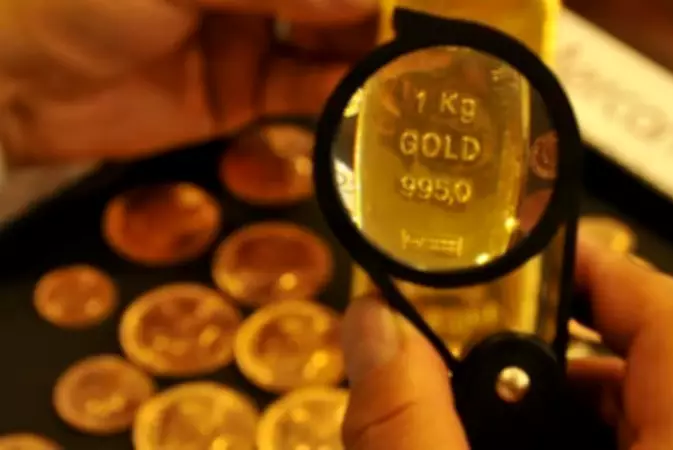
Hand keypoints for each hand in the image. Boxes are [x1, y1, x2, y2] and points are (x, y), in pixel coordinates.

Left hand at [0, 0, 376, 165]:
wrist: (12, 84)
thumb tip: (365, 2)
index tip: (409, 4)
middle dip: (370, 15)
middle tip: (417, 41)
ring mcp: (248, 35)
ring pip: (326, 41)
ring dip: (363, 56)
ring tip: (404, 73)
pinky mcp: (242, 94)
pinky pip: (302, 91)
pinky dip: (334, 96)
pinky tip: (364, 101)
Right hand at [340, 239, 672, 448]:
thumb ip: (409, 428)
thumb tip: (372, 328)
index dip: (610, 272)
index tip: (537, 255)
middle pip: (659, 373)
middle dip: (558, 355)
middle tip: (483, 360)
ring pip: (641, 422)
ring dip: (554, 413)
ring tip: (478, 425)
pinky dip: (567, 449)